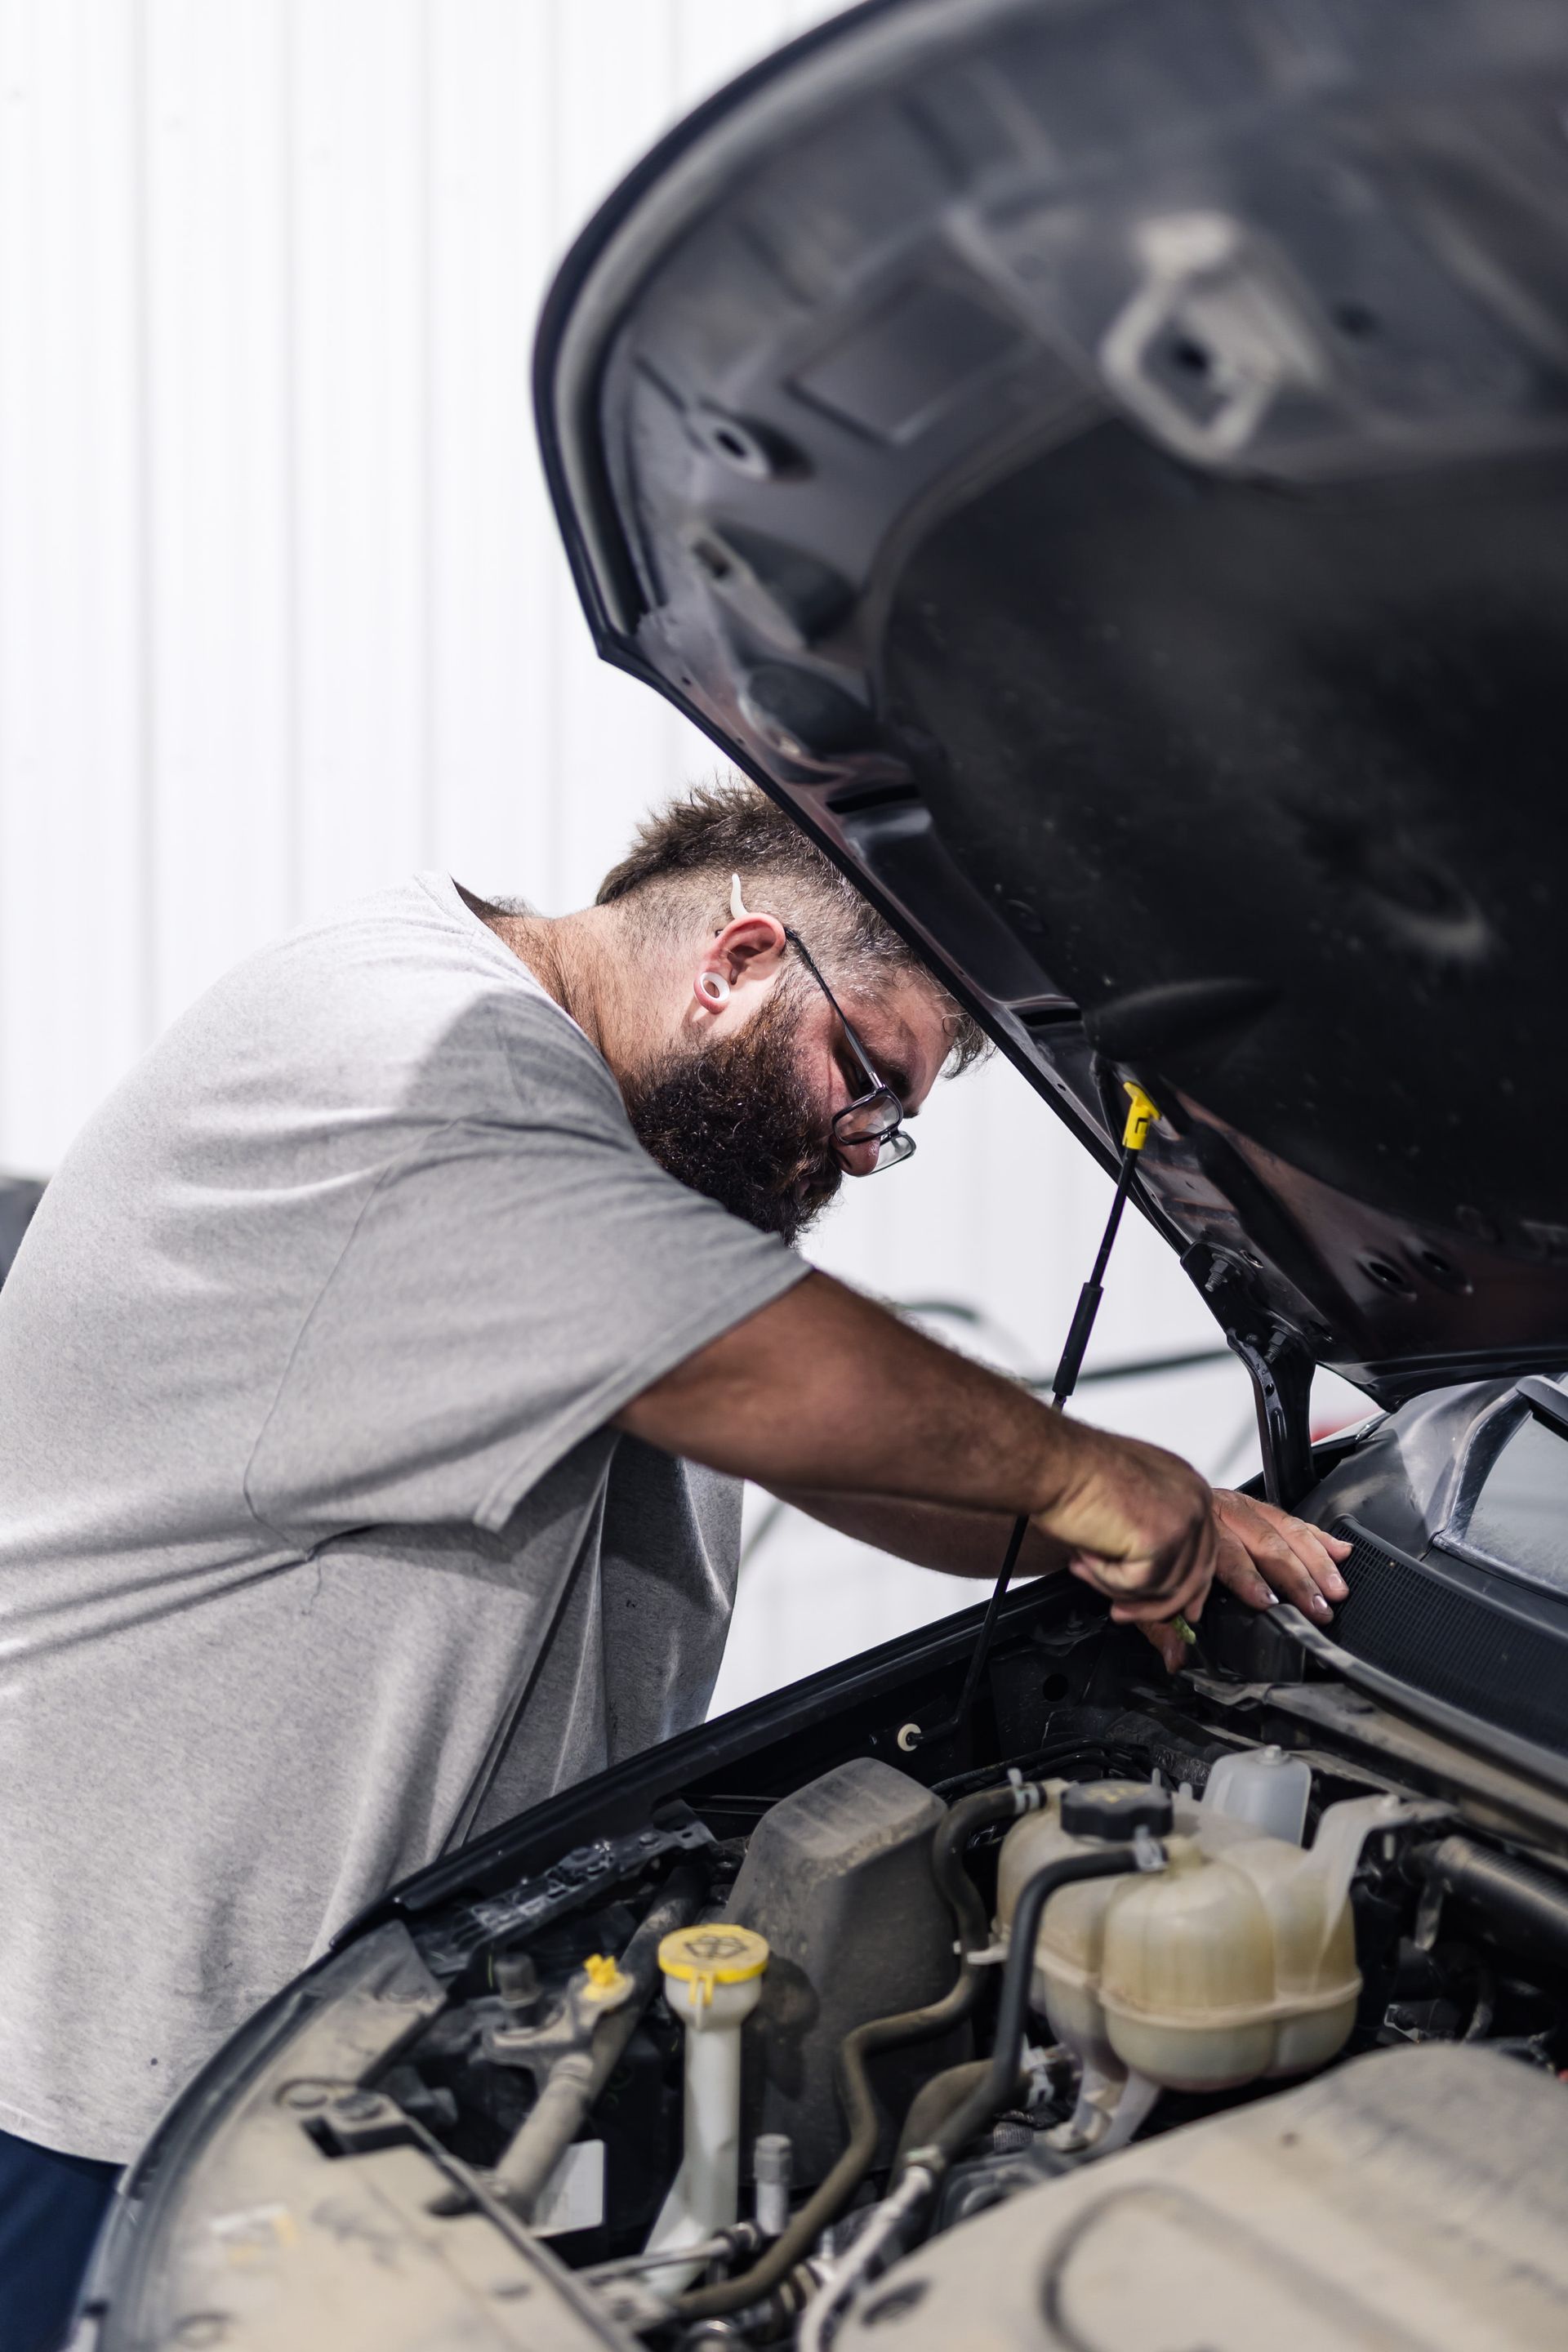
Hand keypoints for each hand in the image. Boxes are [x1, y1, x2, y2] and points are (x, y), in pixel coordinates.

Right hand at [1034, 1428, 1215, 1628]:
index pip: (1203, 1552)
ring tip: (1083, 1561)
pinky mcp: (1161, 1541)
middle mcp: (1194, 1501)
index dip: (1186, 1589)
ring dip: (1115, 1584)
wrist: (1052, 1461)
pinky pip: (1137, 1586)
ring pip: (1162, 1588)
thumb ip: (1151, 1535)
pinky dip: (1104, 1578)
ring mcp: (1182, 1520)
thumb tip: (1155, 1581)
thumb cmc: (1074, 1472)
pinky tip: (1084, 1554)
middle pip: (1191, 1577)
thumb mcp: (1127, 1504)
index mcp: (1188, 1487)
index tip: (1178, 1611)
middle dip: (1152, 1603)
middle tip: (1120, 1612)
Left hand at [1140, 1490, 1351, 1671]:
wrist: (1126, 1498)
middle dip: (1295, 1578)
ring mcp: (1235, 1505)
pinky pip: (1288, 1518)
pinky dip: (1316, 1536)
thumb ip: (1159, 1622)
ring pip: (1284, 1529)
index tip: (1268, 1603)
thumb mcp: (1141, 1587)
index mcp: (1191, 1531)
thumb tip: (1176, 1657)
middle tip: (1317, 1608)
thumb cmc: (1139, 1543)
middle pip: (1264, 1544)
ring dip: (1315, 1561)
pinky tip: (1340, 1550)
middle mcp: (1216, 1512)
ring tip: (1336, 1589)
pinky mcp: (1249, 1503)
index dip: (1247, 1580)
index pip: (1224, 1555)